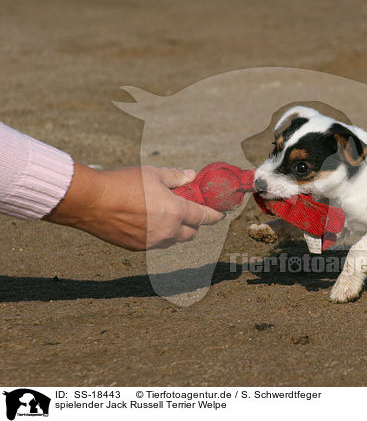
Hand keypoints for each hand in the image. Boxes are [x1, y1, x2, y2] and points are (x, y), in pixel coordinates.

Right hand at [44, 163, 223, 249]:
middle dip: (195, 222)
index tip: (221, 213)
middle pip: (192, 233)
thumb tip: (192, 175)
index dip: (216, 215)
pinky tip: (148, 220)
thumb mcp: (154, 174)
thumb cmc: (123, 183)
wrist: (90, 201)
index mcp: (176, 212)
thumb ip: (177, 177)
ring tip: (166, 213)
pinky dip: (159, 234)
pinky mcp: (138, 247)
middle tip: (189, 209)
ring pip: (174, 239)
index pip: (205, 217)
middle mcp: (168, 231)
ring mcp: (152, 242)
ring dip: (177, 229)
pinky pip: (157, 243)